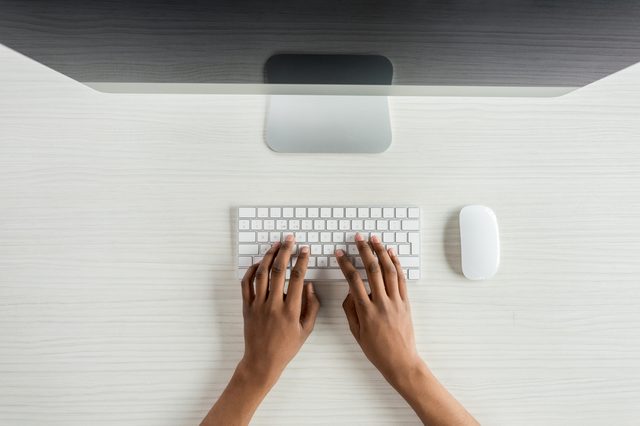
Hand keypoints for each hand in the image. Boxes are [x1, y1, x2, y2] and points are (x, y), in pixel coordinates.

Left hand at [201, 235, 319, 425]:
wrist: (262, 361)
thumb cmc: (286, 347)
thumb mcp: (307, 329)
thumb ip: (312, 306)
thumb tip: (309, 285)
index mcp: (290, 311)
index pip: (297, 278)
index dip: (302, 261)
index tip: (305, 250)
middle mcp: (273, 305)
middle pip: (278, 271)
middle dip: (285, 252)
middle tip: (289, 240)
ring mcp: (258, 305)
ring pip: (261, 274)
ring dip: (268, 257)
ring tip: (275, 245)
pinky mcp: (247, 307)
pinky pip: (246, 284)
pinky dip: (251, 271)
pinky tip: (258, 263)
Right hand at [336, 233, 418, 385]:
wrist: (400, 361)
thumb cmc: (376, 349)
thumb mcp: (356, 332)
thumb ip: (351, 309)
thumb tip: (350, 291)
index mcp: (366, 311)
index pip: (354, 281)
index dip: (346, 264)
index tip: (340, 253)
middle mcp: (381, 303)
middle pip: (373, 270)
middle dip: (365, 251)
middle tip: (359, 238)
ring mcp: (396, 302)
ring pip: (389, 271)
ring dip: (381, 252)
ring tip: (375, 239)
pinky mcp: (406, 303)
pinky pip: (401, 279)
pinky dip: (397, 264)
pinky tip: (392, 254)